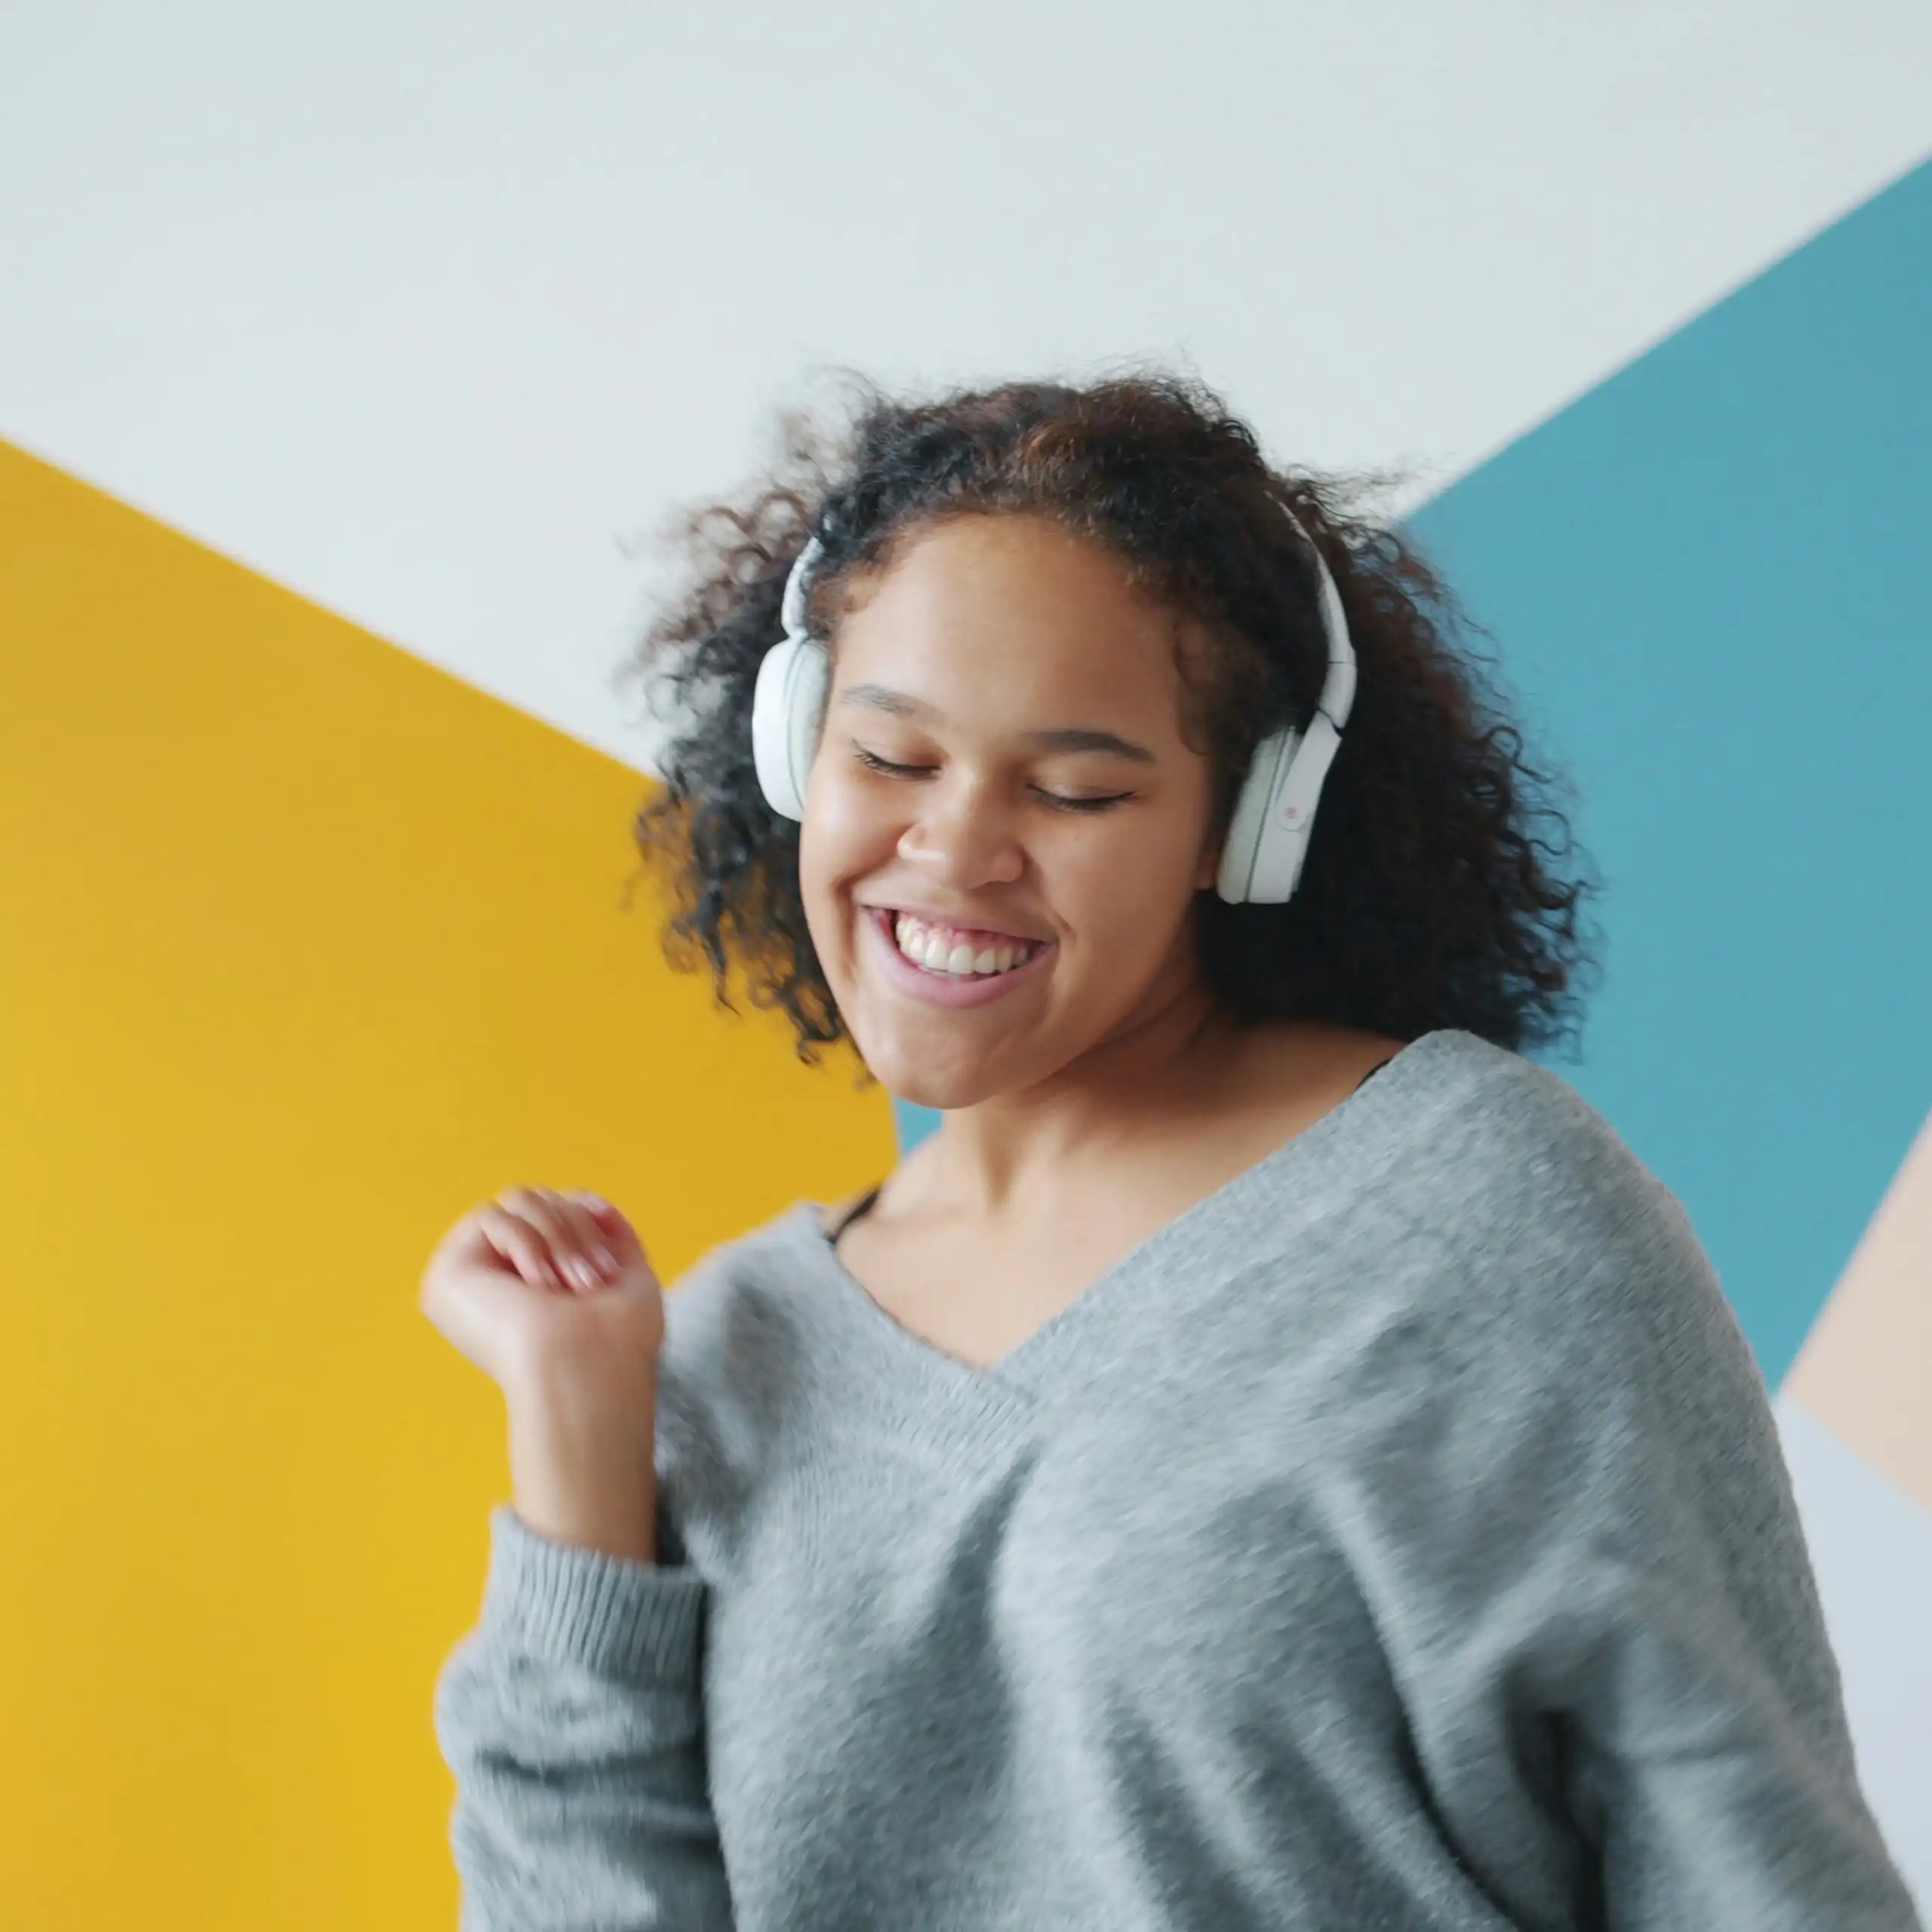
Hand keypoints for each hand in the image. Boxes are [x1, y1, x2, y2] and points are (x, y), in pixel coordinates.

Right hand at [419, 1185, 665, 1416]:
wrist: (592, 1369)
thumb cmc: (618, 1337)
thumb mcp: (627, 1272)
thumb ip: (606, 1236)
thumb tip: (592, 1203)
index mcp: (532, 1279)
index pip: (552, 1207)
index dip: (583, 1215)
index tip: (610, 1252)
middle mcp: (496, 1276)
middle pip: (537, 1197)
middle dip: (575, 1229)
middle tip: (592, 1282)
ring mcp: (469, 1276)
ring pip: (517, 1199)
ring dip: (557, 1236)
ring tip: (573, 1286)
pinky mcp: (448, 1274)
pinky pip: (491, 1216)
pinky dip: (526, 1243)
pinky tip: (538, 1285)